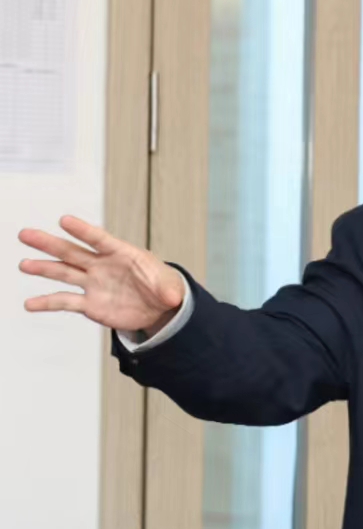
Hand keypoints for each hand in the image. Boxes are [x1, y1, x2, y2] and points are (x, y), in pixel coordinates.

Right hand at [17, 217, 184, 333]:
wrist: (157, 307)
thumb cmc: (161, 286)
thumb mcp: (170, 287)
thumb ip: (169, 290)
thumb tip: (173, 297)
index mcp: (121, 254)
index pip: (99, 239)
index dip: (83, 230)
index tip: (64, 220)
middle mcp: (102, 266)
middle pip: (72, 251)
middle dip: (49, 243)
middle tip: (26, 234)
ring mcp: (93, 284)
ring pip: (64, 273)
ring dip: (43, 269)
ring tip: (24, 265)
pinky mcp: (90, 304)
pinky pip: (65, 302)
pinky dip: (47, 303)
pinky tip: (30, 304)